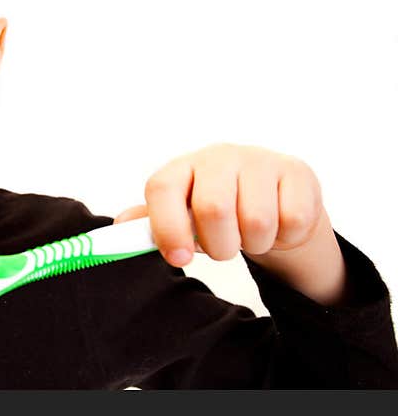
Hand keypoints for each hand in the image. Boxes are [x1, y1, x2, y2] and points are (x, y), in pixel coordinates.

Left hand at [114, 143, 345, 302]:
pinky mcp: (296, 171)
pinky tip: (278, 225)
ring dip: (254, 244)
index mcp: (183, 167)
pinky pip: (292, 221)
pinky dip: (285, 237)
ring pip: (257, 222)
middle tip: (223, 246)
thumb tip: (118, 230)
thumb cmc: (220, 208)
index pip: (162, 189)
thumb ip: (152, 223)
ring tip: (250, 235)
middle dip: (219, 244)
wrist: (274, 198)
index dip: (167, 227)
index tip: (178, 258)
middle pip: (214, 210)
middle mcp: (218, 157)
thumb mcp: (183, 214)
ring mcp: (259, 160)